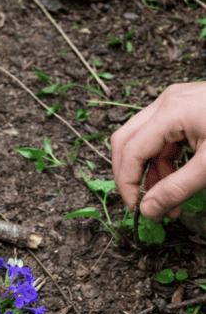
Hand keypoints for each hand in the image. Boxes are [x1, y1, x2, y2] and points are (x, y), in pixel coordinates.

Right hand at [111, 82, 205, 220]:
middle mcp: (167, 103)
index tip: (137, 209)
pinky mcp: (185, 112)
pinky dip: (165, 164)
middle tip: (143, 204)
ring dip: (151, 174)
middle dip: (132, 177)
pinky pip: (162, 140)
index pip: (131, 151)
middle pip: (127, 142)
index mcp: (170, 111)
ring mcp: (175, 105)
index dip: (128, 184)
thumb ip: (177, 189)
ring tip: (168, 203)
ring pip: (144, 143)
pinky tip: (178, 185)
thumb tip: (148, 209)